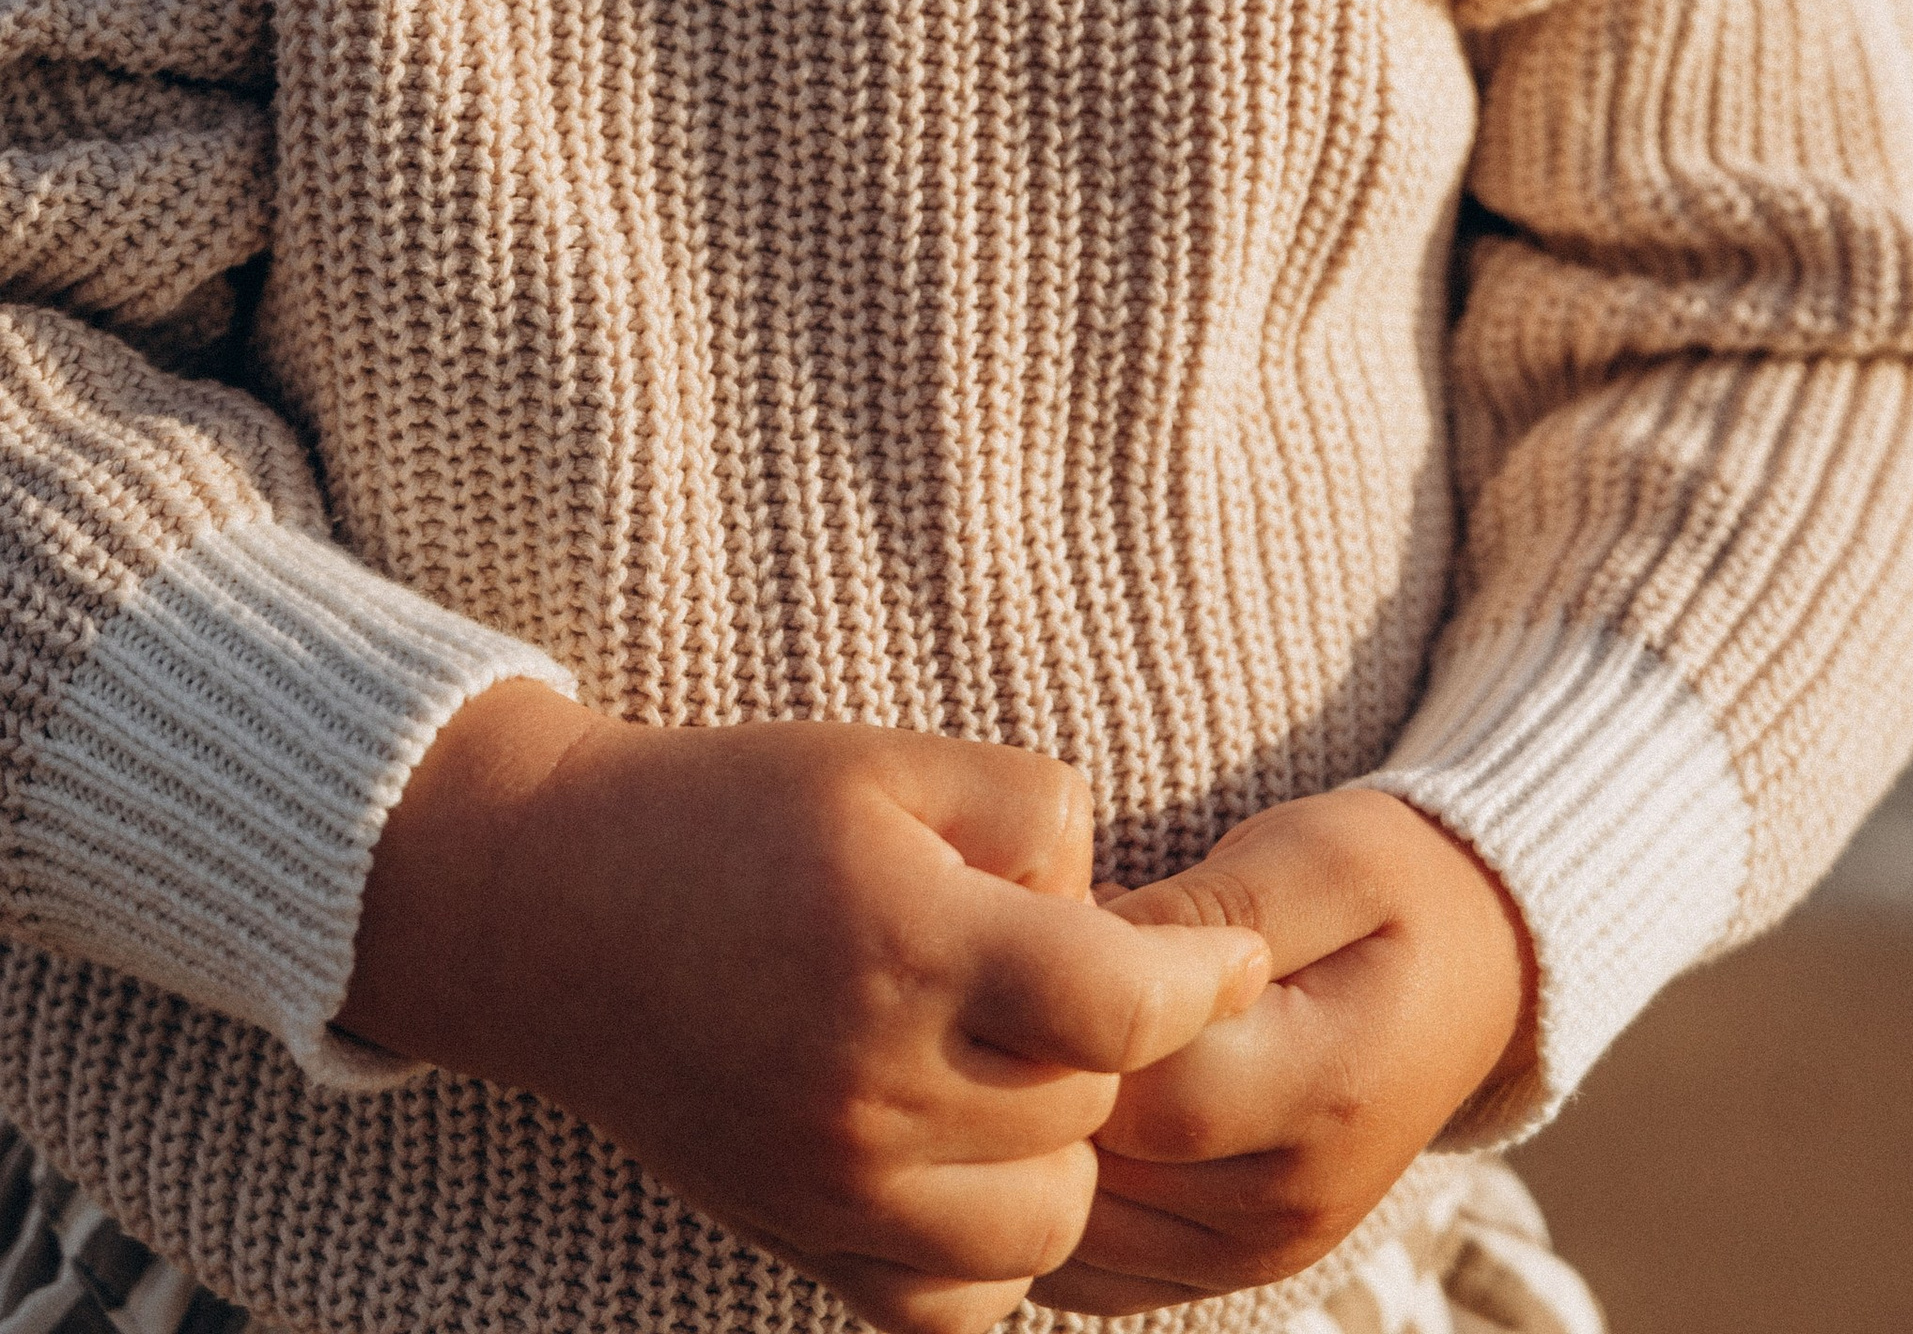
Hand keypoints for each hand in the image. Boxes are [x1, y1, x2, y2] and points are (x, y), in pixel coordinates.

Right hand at [341, 680, 1269, 1333]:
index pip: (1121, 1008)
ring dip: (1060, 1149)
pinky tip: (966, 1159)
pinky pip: (952, 1304)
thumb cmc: (733, 813)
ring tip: (1014, 1064)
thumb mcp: (889, 758)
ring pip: (1044, 1222)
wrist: (556, 914)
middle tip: (1065, 975)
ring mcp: (832, 1184)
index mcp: (907, 945)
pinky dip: (985, 1248)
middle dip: (1110, 1043)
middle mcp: (873, 1085)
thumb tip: (1111, 901)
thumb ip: (1031, 813)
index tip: (1230, 955)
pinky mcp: (797, 1240)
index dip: (1203, 980)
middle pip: (1090, 1108)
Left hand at [1043, 789, 1533, 1314]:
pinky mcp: (1234, 1268)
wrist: (1479, 972)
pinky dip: (1060, 1196)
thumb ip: (1209, 910)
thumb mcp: (1322, 855)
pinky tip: (1052, 1110)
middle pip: (1103, 1166)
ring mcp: (1265, 1250)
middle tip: (1013, 978)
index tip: (1043, 928)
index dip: (1066, 1016)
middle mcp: (1294, 1200)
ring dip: (1033, 1144)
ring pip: (1085, 1229)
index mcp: (1326, 1089)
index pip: (1146, 1088)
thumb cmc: (1392, 887)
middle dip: (1032, 1076)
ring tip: (1027, 1036)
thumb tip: (1088, 946)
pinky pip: (1099, 1268)